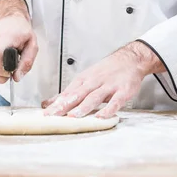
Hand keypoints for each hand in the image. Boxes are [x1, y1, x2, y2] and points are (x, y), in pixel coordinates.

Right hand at [0, 0, 37, 83]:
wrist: (10, 17)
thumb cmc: (22, 31)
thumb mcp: (32, 44)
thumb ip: (27, 62)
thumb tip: (17, 77)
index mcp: (6, 37)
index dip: (1, 70)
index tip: (11, 72)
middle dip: (0, 76)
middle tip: (9, 73)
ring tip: (5, 66)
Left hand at [41, 41, 163, 118]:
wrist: (130, 59)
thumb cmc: (106, 70)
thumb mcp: (86, 78)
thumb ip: (69, 93)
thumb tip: (49, 103)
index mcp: (84, 79)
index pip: (68, 93)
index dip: (56, 104)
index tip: (45, 114)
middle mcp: (94, 82)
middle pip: (78, 95)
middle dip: (65, 105)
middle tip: (53, 116)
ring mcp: (109, 86)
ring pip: (94, 97)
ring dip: (83, 107)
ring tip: (73, 117)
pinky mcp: (122, 91)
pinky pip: (115, 102)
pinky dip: (108, 110)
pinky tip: (101, 117)